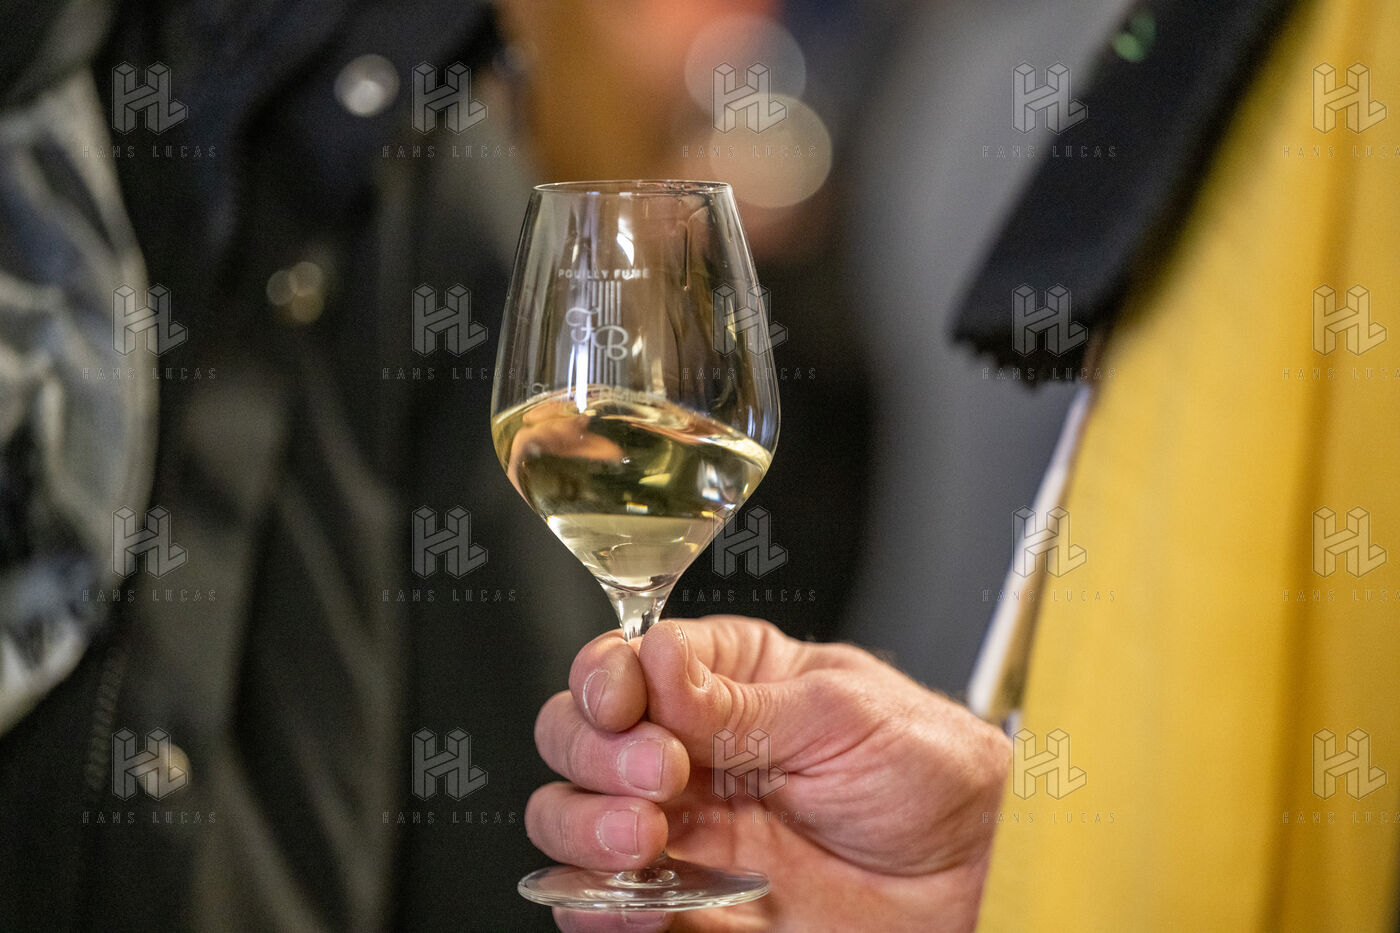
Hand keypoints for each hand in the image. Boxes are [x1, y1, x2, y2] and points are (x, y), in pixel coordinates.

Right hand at [526, 615, 1010, 931]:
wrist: (974, 875)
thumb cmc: (931, 770)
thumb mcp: (842, 712)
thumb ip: (740, 701)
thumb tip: (656, 667)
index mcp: (726, 679)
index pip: (627, 664)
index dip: (607, 679)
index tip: (626, 703)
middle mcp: (689, 748)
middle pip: (578, 735)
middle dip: (596, 752)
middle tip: (659, 774)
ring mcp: (682, 828)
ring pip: (570, 817)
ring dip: (583, 824)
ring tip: (644, 837)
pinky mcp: (687, 902)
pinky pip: (605, 906)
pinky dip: (594, 904)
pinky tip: (625, 901)